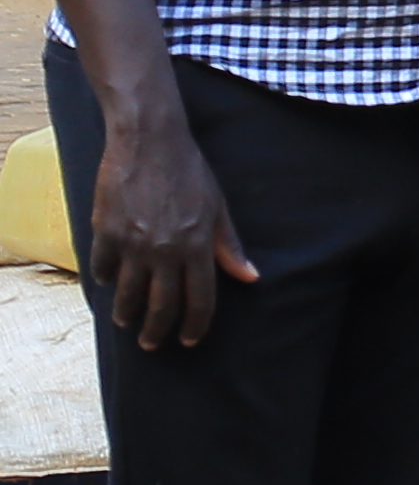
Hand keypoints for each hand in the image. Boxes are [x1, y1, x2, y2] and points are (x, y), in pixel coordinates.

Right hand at [79, 92, 250, 349]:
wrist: (149, 142)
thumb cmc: (189, 173)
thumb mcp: (217, 207)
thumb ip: (229, 246)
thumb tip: (249, 277)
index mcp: (198, 246)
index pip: (200, 299)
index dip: (195, 325)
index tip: (188, 340)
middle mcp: (166, 250)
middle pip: (161, 305)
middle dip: (157, 330)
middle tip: (152, 343)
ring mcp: (133, 243)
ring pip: (127, 294)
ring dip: (127, 313)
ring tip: (127, 320)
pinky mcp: (106, 232)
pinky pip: (102, 268)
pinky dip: (104, 279)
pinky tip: (108, 283)